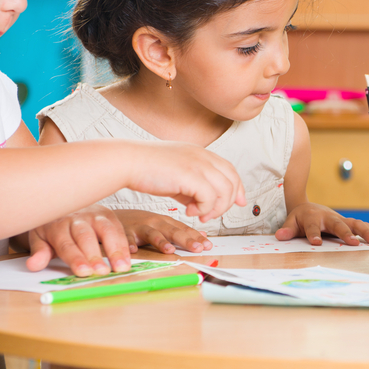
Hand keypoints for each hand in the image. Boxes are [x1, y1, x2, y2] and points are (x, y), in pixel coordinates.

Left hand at [26, 205, 130, 275]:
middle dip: (95, 255)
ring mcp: (94, 215)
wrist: (62, 200)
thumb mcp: (40, 238)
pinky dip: (124, 244)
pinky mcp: (108, 215)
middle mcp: (76, 218)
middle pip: (86, 236)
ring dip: (116, 249)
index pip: (66, 244)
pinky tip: (128, 258)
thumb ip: (40, 252)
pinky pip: (118, 228)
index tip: (84, 272)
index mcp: (57, 226)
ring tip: (122, 267)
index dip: (75, 258)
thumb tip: (33, 265)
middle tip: (103, 272)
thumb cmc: (52, 226)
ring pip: (107, 229)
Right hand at [115, 209, 211, 254]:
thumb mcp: (162, 223)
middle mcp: (155, 223)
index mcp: (165, 222)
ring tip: (169, 250)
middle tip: (197, 248)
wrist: (112, 215)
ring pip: (152, 234)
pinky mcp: (124, 232)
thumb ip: (181, 230)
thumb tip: (203, 236)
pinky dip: (129, 243)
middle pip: (173, 231)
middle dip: (186, 240)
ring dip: (160, 242)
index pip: (185, 229)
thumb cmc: (140, 223)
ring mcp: (139, 227)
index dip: (197, 237)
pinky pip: (126, 238)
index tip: (208, 246)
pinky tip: (133, 250)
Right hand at [123, 142, 245, 221]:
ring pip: (225, 191)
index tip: (240, 202)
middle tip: (210, 215)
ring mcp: (198, 164)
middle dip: (227, 202)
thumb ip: (191, 187)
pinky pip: (210, 197)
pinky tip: (188, 212)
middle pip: (232, 180)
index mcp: (200, 153)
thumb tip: (201, 204)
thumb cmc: (146, 169)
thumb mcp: (175, 176)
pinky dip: (203, 209)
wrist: (128, 162)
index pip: (230, 169)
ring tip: (198, 215)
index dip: (238, 187)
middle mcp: (203, 156)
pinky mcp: (191, 175)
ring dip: (214, 208)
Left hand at [276, 203, 368, 245]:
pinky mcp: (347, 223)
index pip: (312, 227)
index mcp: (312, 217)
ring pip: (354, 223)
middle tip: (353, 242)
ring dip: (364, 231)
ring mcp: (340, 220)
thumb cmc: (300, 218)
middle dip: (345, 233)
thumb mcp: (291, 221)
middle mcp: (328, 217)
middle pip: (338, 224)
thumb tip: (279, 236)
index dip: (314, 234)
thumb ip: (287, 229)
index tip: (316, 243)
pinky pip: (360, 226)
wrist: (309, 207)